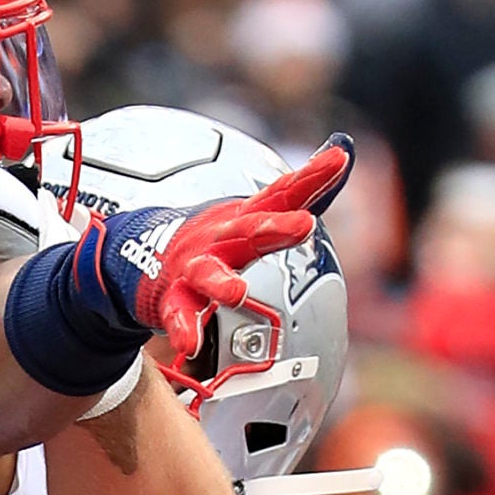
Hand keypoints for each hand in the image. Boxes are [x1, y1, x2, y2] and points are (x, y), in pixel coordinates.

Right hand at [98, 134, 354, 357]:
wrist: (150, 257)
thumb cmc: (219, 238)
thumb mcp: (260, 211)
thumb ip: (305, 188)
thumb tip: (344, 149)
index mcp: (247, 218)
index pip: (282, 193)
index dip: (311, 177)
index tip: (337, 160)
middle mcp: (223, 239)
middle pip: (250, 229)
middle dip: (275, 227)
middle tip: (303, 225)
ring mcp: (196, 268)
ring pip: (209, 275)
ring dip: (221, 284)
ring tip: (236, 294)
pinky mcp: (175, 299)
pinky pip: (180, 315)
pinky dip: (184, 329)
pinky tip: (190, 344)